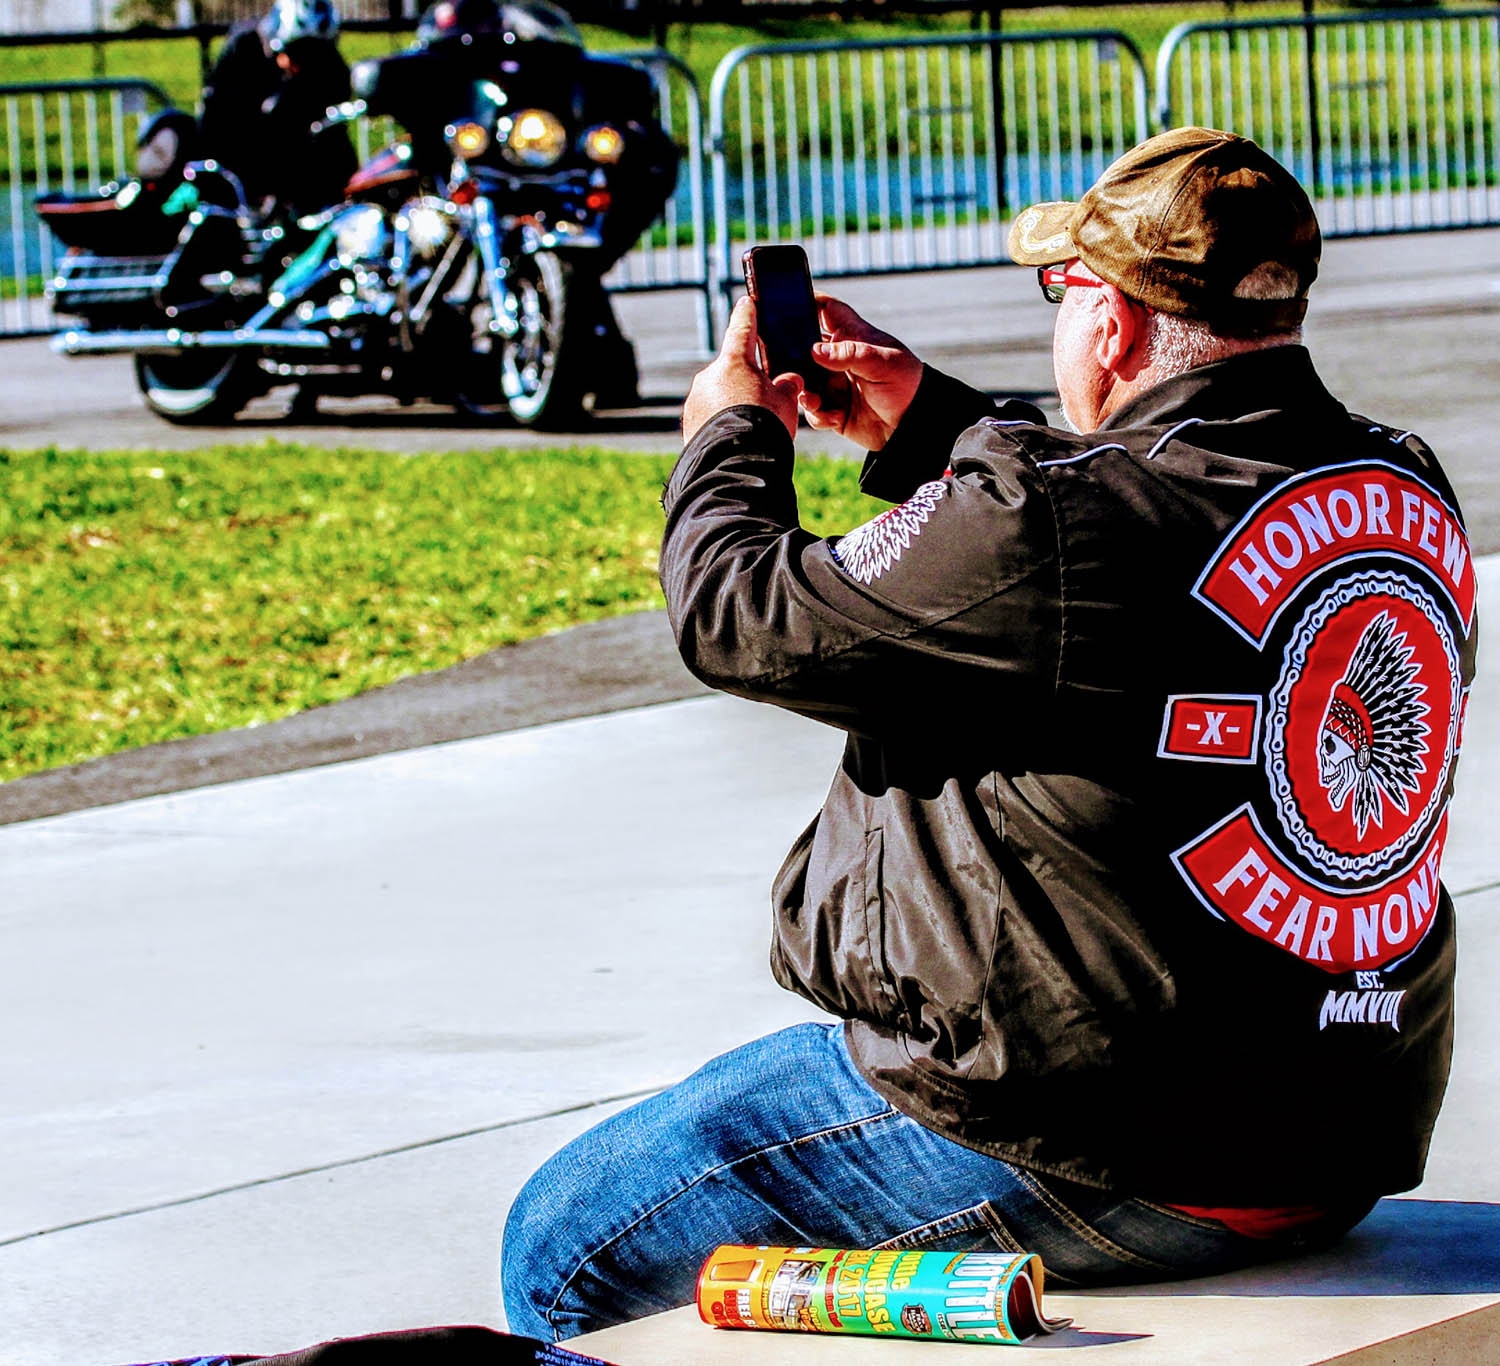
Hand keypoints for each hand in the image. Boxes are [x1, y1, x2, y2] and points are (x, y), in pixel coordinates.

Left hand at [682, 296, 800, 444]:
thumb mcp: (786, 402)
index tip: (747, 302)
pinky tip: (735, 437)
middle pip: (732, 369)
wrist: (736, 464)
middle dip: (747, 379)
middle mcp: (710, 375)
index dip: (748, 314)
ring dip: (733, 403)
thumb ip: (787, 386)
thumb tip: (789, 380)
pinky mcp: (689, 422)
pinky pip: (709, 415)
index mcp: (735, 361)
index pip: (743, 327)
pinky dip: (721, 421)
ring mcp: (696, 399)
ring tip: (752, 426)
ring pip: (719, 394)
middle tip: (765, 398)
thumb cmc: (765, 426)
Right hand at [800, 296, 922, 449]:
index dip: (807, 301)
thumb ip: (850, 354)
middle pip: (803, 347)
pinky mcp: (833, 410)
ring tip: (814, 400)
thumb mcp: (883, 363)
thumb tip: (814, 351)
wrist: (914, 426)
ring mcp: (834, 384)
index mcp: (852, 337)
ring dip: (804, 391)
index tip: (785, 300)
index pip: (826, 310)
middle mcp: (839, 359)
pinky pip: (813, 411)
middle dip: (791, 354)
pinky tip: (835, 418)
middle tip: (787, 364)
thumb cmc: (907, 384)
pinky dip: (818, 415)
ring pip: (803, 382)